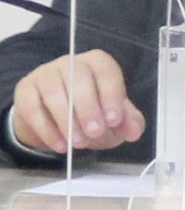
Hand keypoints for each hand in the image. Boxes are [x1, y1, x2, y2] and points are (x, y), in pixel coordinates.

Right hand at [10, 49, 141, 157]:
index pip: (106, 71)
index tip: (114, 120)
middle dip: (88, 108)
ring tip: (78, 143)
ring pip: (53, 92)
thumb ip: (128, 122)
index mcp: (98, 63)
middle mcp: (71, 62)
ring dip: (66, 120)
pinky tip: (60, 146)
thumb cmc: (91, 113)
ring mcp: (45, 74)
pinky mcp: (25, 89)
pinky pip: (32, 108)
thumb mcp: (114, 118)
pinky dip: (47, 130)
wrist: (55, 121)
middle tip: (95, 133)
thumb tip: (134, 131)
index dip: (111, 95)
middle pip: (78, 78)